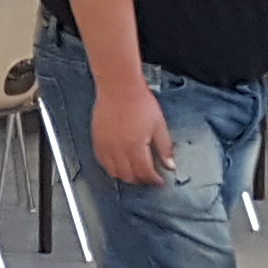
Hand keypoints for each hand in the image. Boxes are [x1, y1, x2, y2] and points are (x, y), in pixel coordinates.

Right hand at [87, 73, 173, 190]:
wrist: (119, 87)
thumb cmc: (138, 101)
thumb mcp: (159, 124)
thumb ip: (164, 147)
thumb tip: (170, 165)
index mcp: (135, 146)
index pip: (145, 172)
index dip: (154, 180)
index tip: (159, 180)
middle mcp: (118, 150)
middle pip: (128, 176)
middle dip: (140, 180)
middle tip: (148, 177)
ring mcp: (106, 146)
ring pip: (114, 172)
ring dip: (125, 176)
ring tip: (134, 172)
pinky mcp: (97, 141)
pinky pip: (102, 162)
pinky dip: (111, 167)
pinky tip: (119, 164)